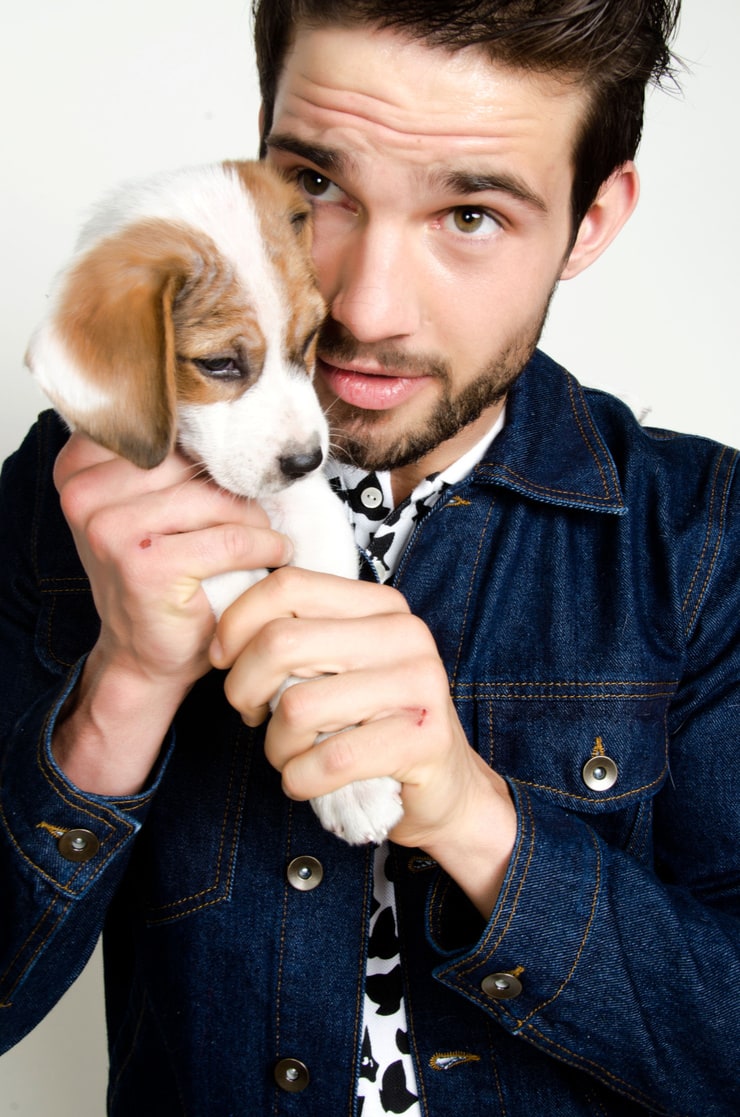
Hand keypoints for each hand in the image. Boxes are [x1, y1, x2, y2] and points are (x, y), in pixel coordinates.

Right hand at [51, 433, 293, 794]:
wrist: (146, 654)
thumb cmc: (155, 577)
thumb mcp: (146, 507)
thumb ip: (165, 459)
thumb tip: (231, 411)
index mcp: (78, 468)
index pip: (163, 430)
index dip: (205, 449)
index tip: (230, 473)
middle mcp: (84, 495)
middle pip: (190, 462)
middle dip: (233, 486)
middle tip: (258, 509)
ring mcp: (111, 530)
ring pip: (214, 499)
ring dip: (254, 518)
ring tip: (266, 535)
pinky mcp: (147, 565)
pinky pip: (230, 538)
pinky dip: (264, 546)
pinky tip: (274, 554)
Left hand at [211, 567, 516, 915]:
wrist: (445, 788)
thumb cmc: (374, 725)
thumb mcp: (340, 667)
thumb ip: (299, 637)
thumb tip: (225, 635)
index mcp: (380, 605)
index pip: (288, 586)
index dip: (236, 623)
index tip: (224, 660)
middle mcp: (405, 633)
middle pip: (281, 642)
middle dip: (244, 688)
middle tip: (253, 715)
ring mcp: (419, 685)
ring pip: (298, 706)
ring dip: (276, 745)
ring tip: (290, 754)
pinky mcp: (424, 739)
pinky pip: (330, 759)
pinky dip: (300, 779)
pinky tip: (307, 780)